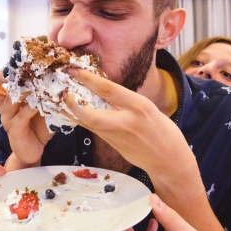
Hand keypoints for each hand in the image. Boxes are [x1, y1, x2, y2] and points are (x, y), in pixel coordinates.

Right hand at [0, 70, 52, 166]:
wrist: (35, 151)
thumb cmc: (39, 125)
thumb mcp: (42, 105)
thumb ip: (45, 91)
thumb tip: (61, 70)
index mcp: (7, 99)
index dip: (3, 69)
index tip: (21, 59)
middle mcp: (4, 107)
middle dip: (2, 74)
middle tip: (21, 67)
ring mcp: (8, 119)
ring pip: (10, 98)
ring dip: (26, 89)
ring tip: (41, 83)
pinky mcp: (16, 130)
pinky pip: (22, 114)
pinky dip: (35, 106)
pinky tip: (47, 103)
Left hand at [65, 69, 199, 193]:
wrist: (168, 160)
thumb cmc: (161, 130)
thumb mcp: (147, 107)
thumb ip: (125, 100)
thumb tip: (101, 88)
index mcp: (139, 106)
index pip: (108, 90)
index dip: (87, 79)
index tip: (73, 70)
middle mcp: (125, 122)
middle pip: (90, 113)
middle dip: (72, 103)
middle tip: (63, 91)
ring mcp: (116, 136)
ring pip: (87, 123)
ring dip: (73, 111)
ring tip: (62, 97)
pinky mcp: (112, 146)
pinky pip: (92, 129)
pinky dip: (82, 119)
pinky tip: (73, 112)